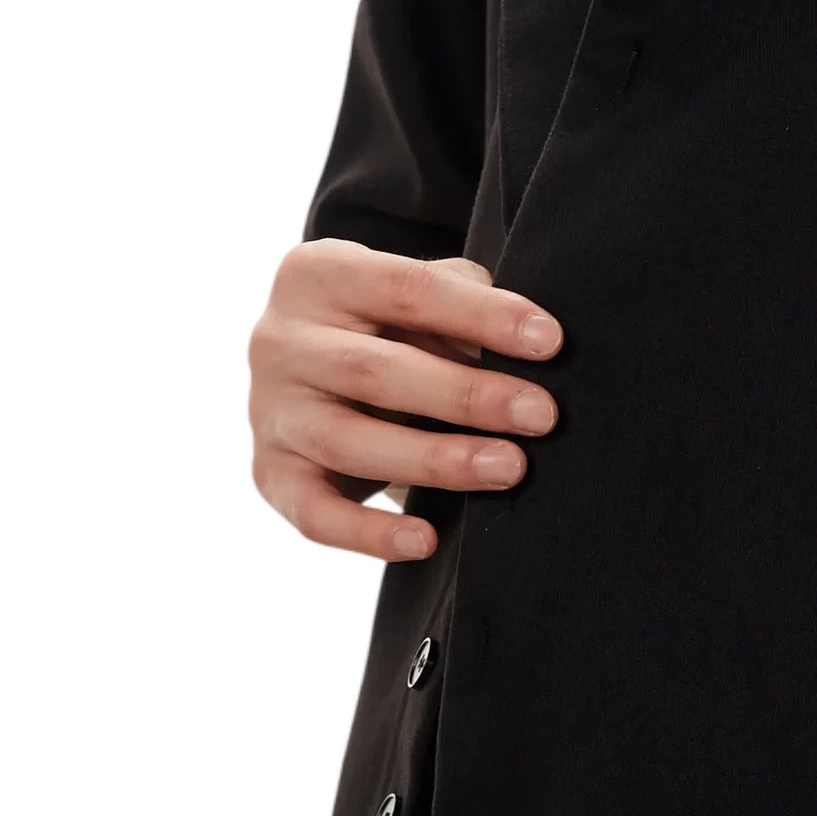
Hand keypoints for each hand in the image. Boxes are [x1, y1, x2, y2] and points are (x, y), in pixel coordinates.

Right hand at [248, 239, 561, 560]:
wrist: (311, 363)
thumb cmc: (388, 323)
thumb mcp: (417, 295)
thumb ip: (462, 303)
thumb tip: (534, 342)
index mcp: (317, 274)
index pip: (404, 288)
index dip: (481, 315)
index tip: (549, 341)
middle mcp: (278, 340)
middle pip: (374, 370)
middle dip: (467, 395)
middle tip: (541, 415)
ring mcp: (268, 410)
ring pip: (349, 442)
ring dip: (435, 460)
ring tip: (509, 468)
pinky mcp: (270, 473)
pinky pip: (314, 514)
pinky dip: (368, 534)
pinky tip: (426, 541)